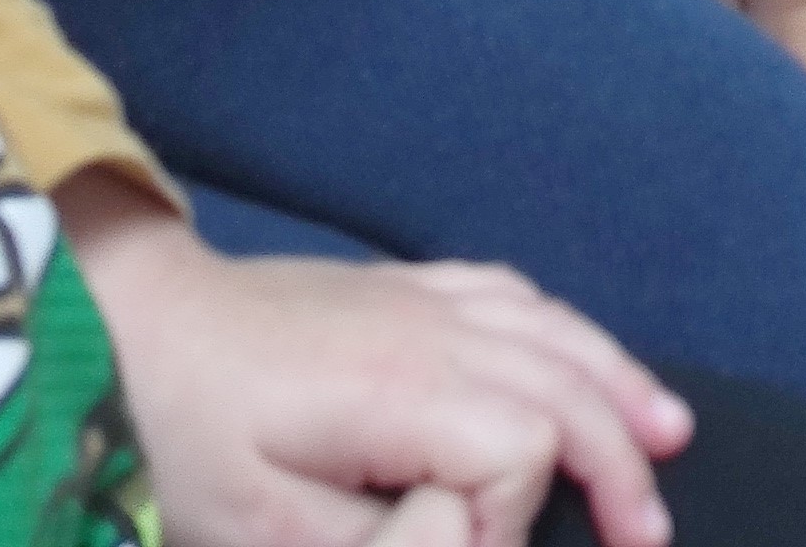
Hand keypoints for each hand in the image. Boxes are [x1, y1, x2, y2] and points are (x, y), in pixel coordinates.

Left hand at [63, 176, 686, 546]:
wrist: (134, 324)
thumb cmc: (185, 438)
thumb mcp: (260, 532)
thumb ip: (379, 542)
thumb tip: (473, 529)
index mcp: (404, 387)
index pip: (524, 445)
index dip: (517, 518)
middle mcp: (437, 326)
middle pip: (568, 382)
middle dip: (618, 461)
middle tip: (650, 536)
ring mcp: (426, 295)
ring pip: (559, 331)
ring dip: (620, 384)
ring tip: (671, 436)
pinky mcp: (407, 284)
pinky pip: (517, 294)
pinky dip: (569, 329)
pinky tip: (589, 358)